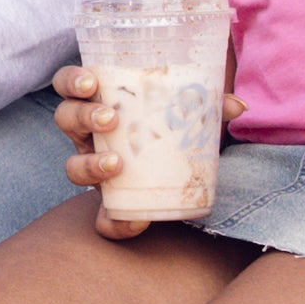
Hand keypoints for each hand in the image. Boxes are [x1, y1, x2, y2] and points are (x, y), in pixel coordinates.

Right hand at [51, 66, 245, 242]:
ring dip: (90, 164)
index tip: (90, 82)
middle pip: (65, 119)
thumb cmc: (174, 134)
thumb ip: (210, 108)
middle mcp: (89, 135)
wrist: (180, 178)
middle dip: (82, 116)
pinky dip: (114, 222)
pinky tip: (136, 221)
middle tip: (110, 119)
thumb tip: (238, 105)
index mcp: (101, 103)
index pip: (70, 84)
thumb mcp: (190, 117)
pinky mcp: (110, 205)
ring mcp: (95, 170)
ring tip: (117, 164)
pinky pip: (102, 219)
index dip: (71, 80)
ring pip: (72, 167)